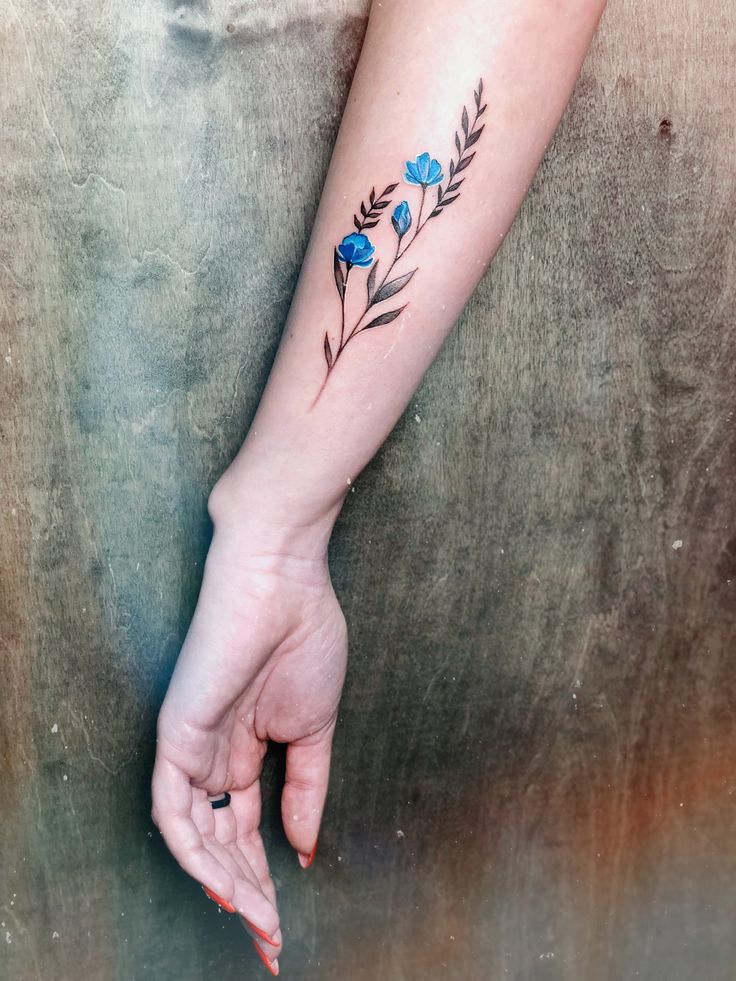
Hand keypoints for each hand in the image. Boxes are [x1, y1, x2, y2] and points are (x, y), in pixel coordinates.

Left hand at [151, 479, 346, 972]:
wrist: (285, 580)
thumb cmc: (305, 638)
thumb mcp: (316, 729)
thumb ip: (307, 789)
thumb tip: (303, 850)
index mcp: (245, 749)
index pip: (245, 828)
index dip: (262, 878)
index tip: (282, 922)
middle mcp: (212, 754)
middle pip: (219, 841)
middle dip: (245, 894)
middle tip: (271, 942)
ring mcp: (191, 744)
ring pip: (193, 835)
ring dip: (224, 883)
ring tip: (258, 920)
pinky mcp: (175, 732)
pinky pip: (171, 807)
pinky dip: (194, 850)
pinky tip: (223, 884)